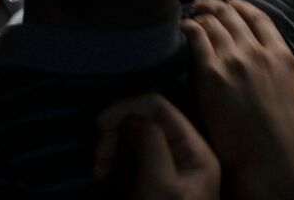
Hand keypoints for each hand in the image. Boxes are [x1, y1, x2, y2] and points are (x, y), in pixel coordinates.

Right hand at [95, 94, 219, 199]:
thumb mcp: (161, 186)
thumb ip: (150, 144)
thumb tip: (130, 120)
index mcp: (196, 150)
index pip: (159, 107)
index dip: (127, 108)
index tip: (100, 125)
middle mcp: (184, 155)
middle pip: (144, 121)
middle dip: (116, 133)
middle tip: (98, 161)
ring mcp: (168, 171)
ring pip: (133, 140)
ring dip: (111, 149)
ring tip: (99, 173)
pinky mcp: (151, 186)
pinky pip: (129, 161)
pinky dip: (113, 164)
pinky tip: (105, 178)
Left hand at [185, 0, 293, 199]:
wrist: (281, 162)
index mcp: (284, 59)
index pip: (262, 21)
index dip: (245, 9)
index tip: (234, 3)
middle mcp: (259, 53)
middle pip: (233, 17)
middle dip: (218, 6)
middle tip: (206, 3)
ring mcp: (235, 60)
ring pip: (213, 23)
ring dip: (201, 13)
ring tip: (192, 10)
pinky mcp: (212, 74)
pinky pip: (197, 39)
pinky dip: (189, 29)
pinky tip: (183, 27)